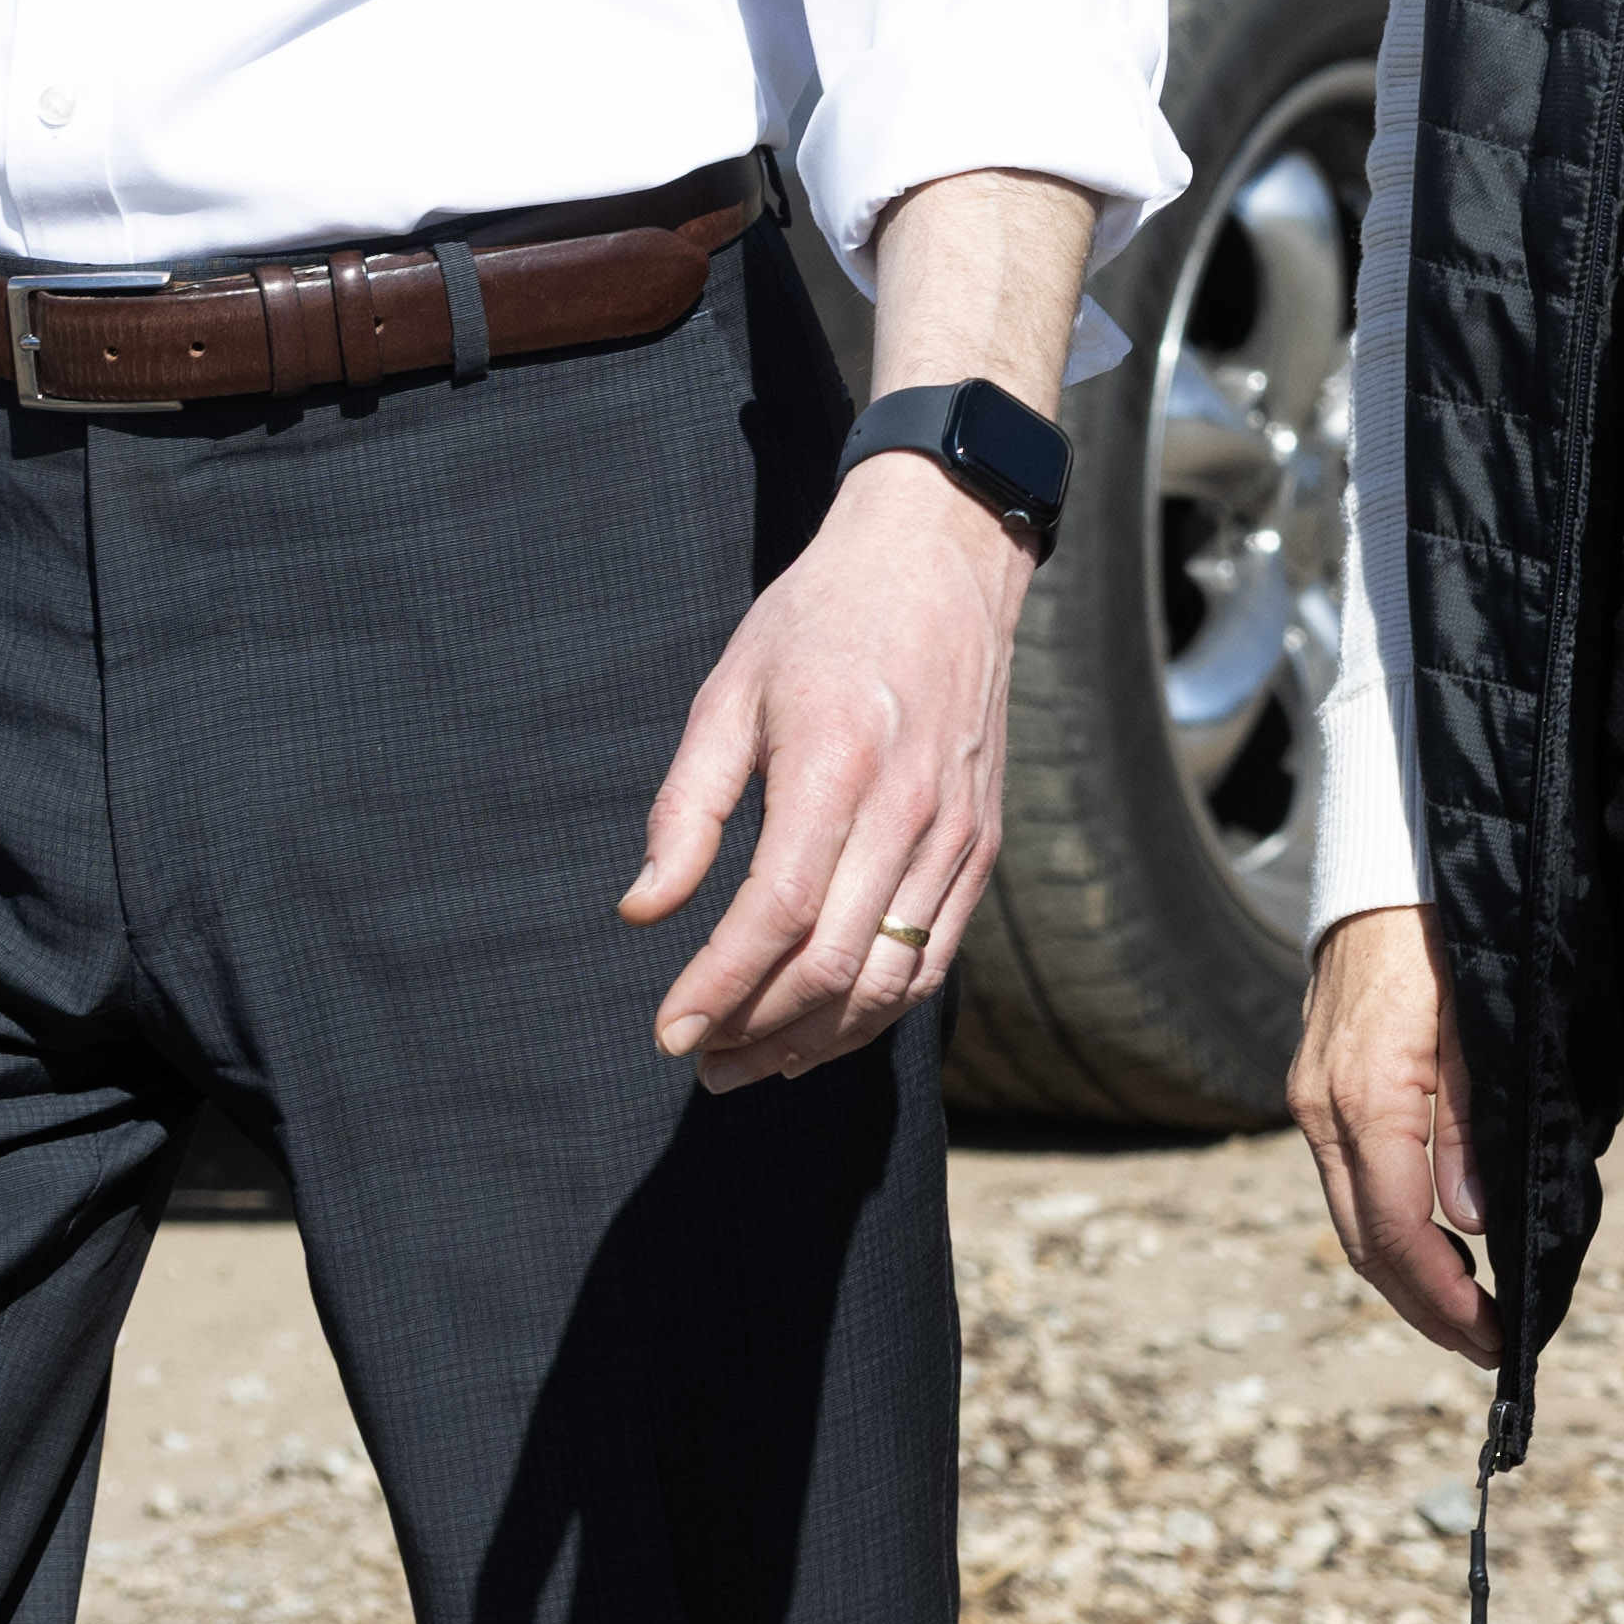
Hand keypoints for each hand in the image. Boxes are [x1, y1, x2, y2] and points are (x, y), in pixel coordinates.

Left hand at [624, 452, 1034, 1085]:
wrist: (943, 562)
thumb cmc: (818, 622)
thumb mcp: (729, 691)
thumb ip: (686, 807)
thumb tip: (643, 912)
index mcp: (838, 763)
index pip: (777, 914)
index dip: (719, 988)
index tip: (666, 1032)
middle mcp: (910, 808)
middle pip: (836, 965)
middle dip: (757, 1031)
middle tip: (697, 1059)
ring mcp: (957, 833)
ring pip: (892, 979)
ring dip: (817, 1039)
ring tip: (747, 1060)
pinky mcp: (980, 845)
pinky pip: (934, 957)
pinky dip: (877, 1009)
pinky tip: (820, 1027)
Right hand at [1296, 905, 1498, 1363]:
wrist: (1386, 870)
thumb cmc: (1446, 939)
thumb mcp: (1479, 1026)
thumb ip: (1472, 1125)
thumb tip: (1467, 1222)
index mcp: (1364, 1098)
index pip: (1395, 1231)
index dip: (1443, 1296)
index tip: (1493, 1338)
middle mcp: (1322, 1111)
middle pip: (1364, 1244)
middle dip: (1425, 1307)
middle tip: (1486, 1347)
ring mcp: (1311, 1102)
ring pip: (1351, 1219)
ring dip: (1405, 1276)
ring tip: (1467, 1314)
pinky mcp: (1317, 1092)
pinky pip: (1349, 1182)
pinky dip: (1388, 1228)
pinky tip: (1435, 1243)